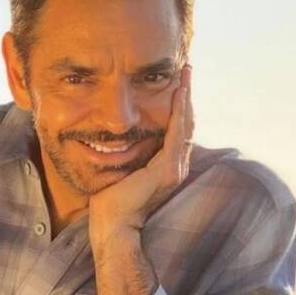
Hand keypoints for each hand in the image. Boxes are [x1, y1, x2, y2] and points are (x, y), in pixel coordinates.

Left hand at [89, 65, 194, 249]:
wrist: (112, 224)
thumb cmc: (110, 201)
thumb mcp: (121, 169)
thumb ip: (127, 154)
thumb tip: (115, 136)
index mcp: (166, 167)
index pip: (177, 129)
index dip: (179, 106)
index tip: (176, 83)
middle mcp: (176, 166)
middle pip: (186, 123)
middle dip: (186, 95)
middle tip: (185, 70)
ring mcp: (174, 168)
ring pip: (185, 124)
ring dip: (186, 97)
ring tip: (185, 74)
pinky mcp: (166, 169)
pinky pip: (176, 133)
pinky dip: (179, 111)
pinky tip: (178, 92)